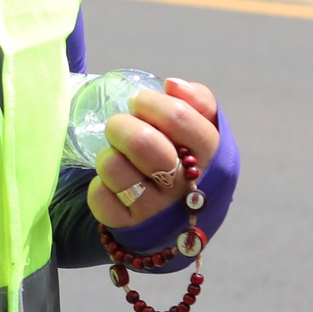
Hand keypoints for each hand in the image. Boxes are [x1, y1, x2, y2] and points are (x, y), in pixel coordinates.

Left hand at [85, 78, 219, 230]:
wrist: (179, 217)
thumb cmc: (188, 160)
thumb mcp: (204, 133)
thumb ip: (198, 102)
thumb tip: (173, 85)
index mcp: (213, 158)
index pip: (179, 117)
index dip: (151, 103)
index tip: (140, 104)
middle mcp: (188, 187)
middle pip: (144, 143)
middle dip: (122, 126)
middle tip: (119, 126)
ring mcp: (158, 210)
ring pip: (115, 170)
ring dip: (108, 156)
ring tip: (116, 155)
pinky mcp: (129, 226)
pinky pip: (100, 198)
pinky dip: (99, 186)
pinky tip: (112, 184)